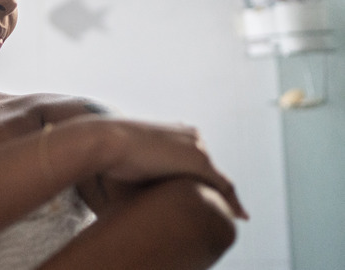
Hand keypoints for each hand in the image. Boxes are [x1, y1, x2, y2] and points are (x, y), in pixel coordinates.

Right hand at [69, 116, 248, 219]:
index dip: (202, 177)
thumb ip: (144, 166)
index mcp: (176, 130)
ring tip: (233, 216)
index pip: (196, 157)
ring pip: (218, 179)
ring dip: (224, 198)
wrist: (106, 141)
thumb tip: (139, 185)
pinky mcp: (199, 162)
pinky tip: (240, 217)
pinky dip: (233, 202)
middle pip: (210, 169)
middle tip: (225, 210)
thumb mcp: (130, 157)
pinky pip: (223, 186)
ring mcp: (197, 148)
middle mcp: (192, 136)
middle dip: (215, 189)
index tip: (204, 192)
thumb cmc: (109, 152)